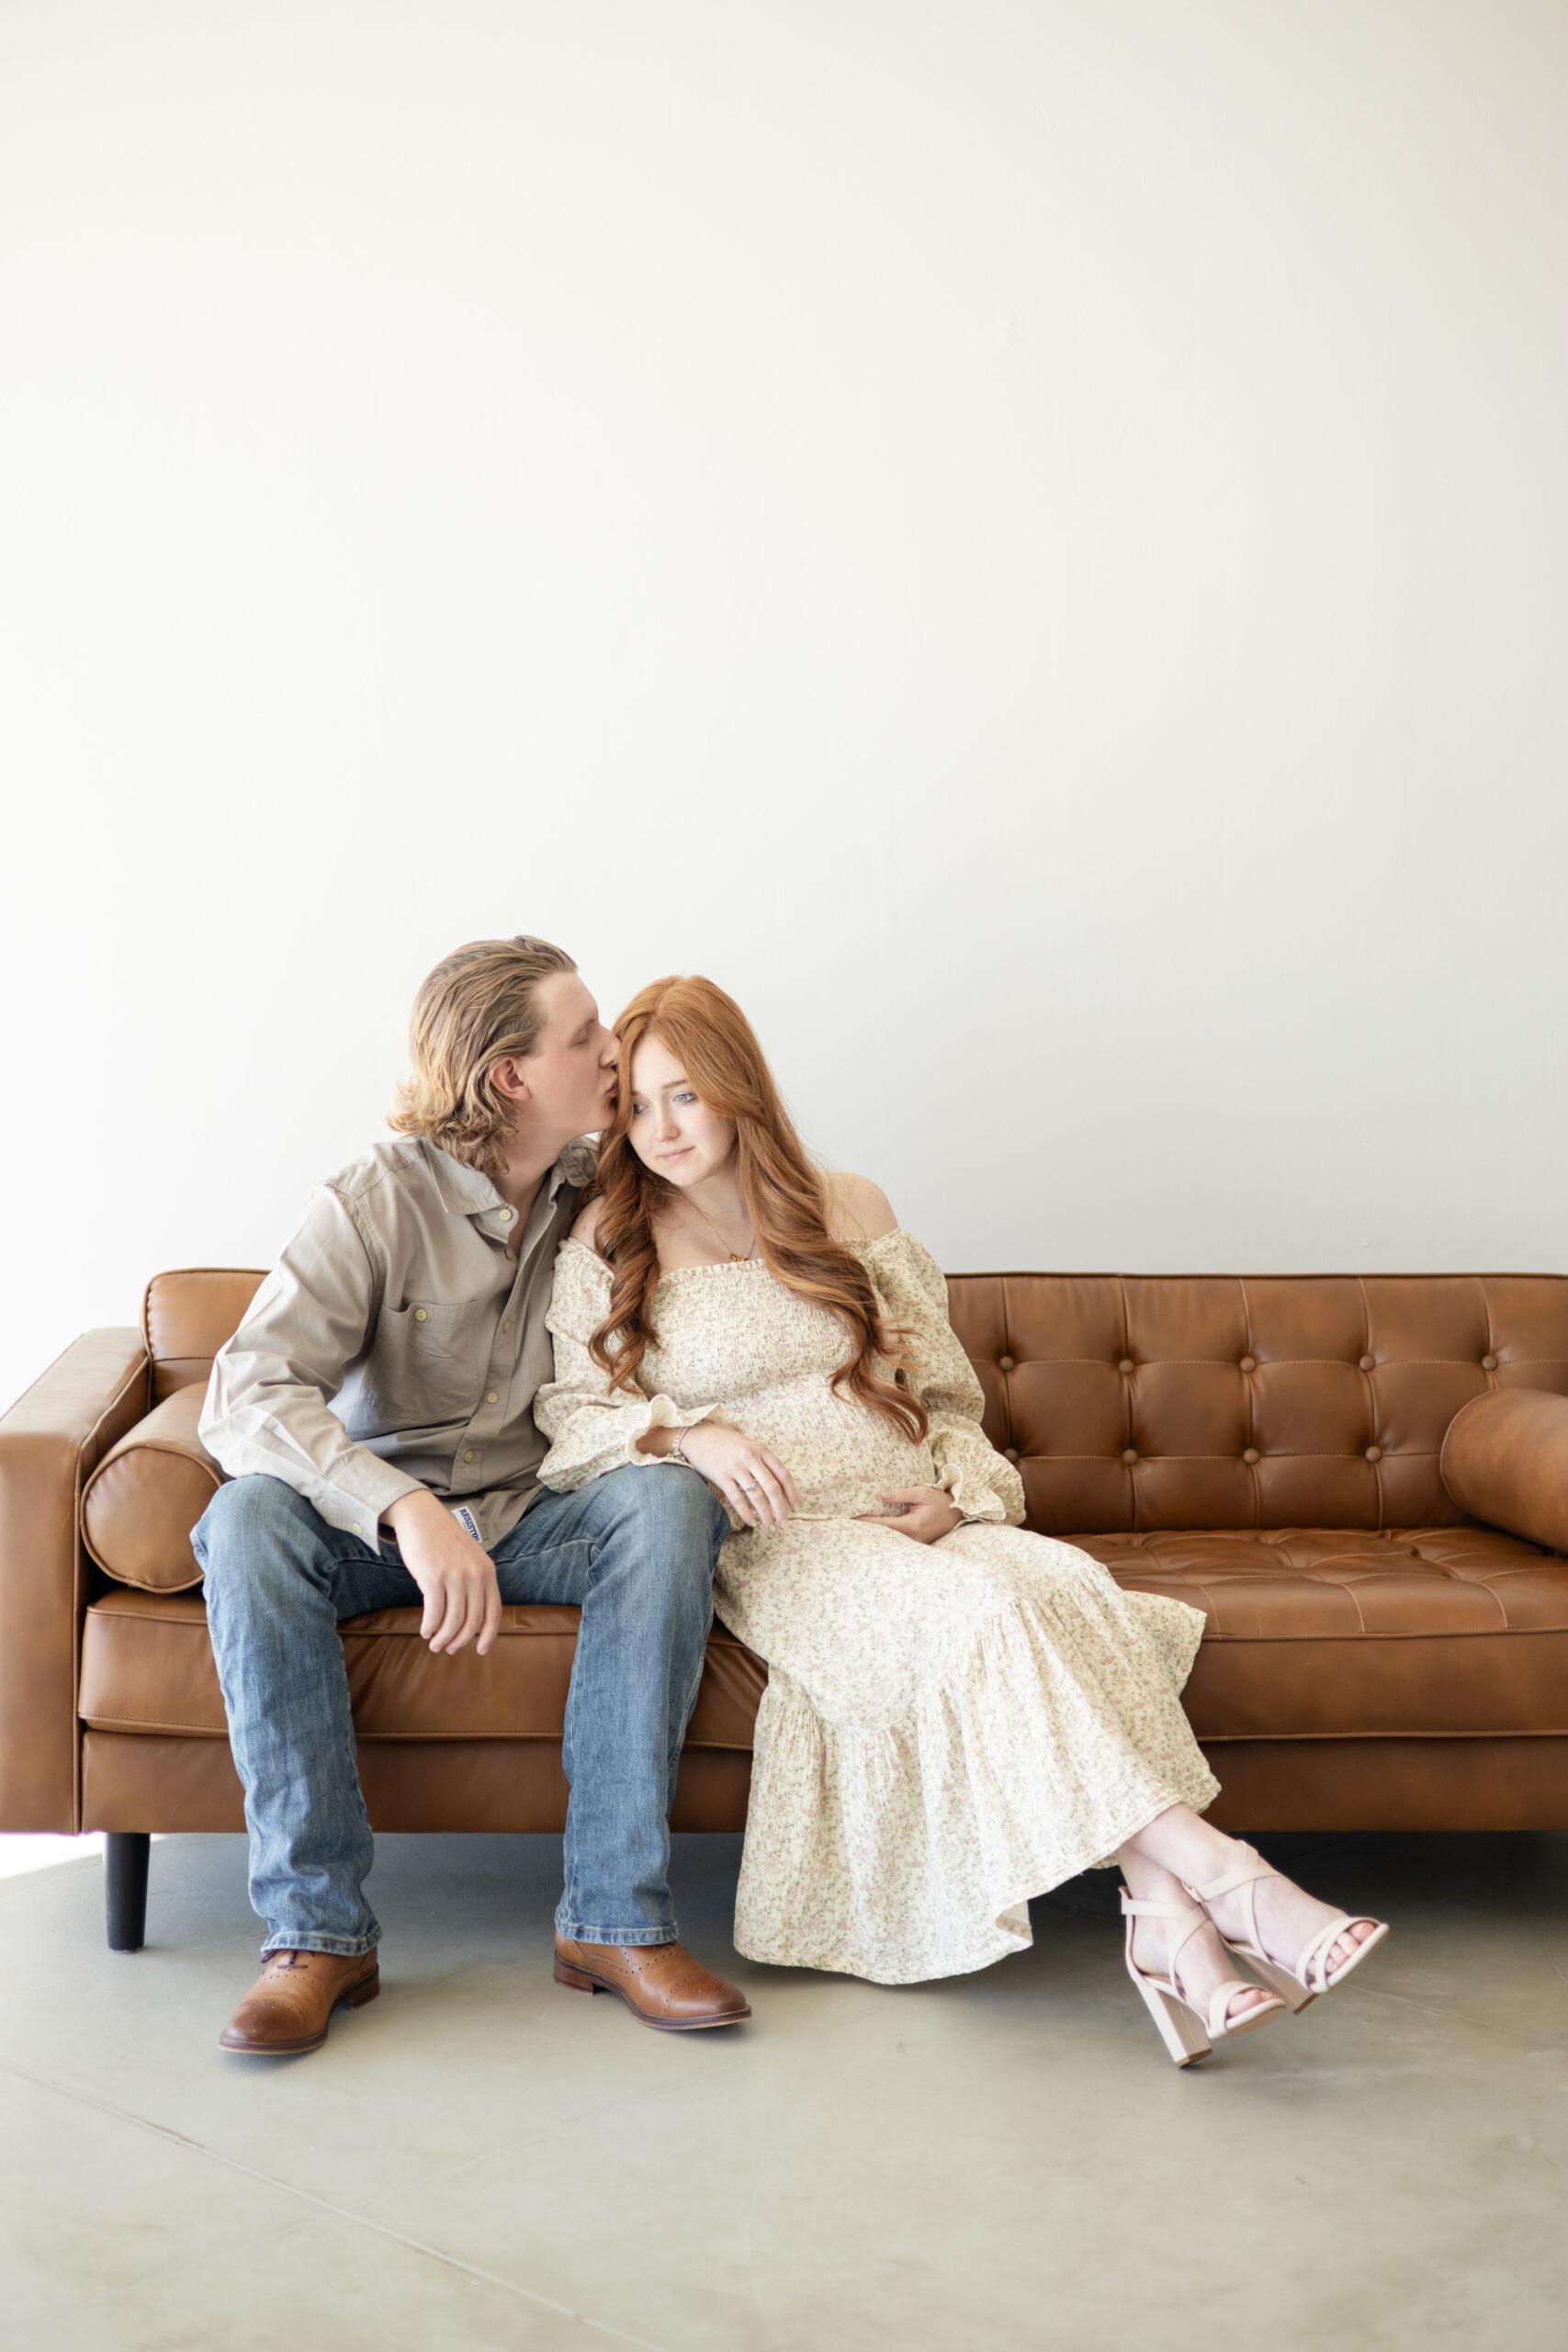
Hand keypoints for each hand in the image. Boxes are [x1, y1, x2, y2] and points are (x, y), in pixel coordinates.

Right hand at [383, 1489, 502, 1655]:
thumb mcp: (470, 1557)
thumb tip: (473, 1618)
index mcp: (488, 1571)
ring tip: (434, 1644)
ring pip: (453, 1621)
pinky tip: (424, 1631)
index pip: (494, 1612)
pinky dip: (429, 1627)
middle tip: (448, 1649)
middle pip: (473, 1621)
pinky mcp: (433, 1577)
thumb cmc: (443, 1540)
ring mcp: (455, 1576)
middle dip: (460, 1641)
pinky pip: (434, 1614)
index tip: (480, 1651)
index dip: (489, 1636)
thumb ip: (475, 1581)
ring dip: (442, 1638)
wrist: (421, 1516)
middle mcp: (475, 1575)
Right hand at [676, 1422, 799, 1528]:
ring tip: (770, 1526)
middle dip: (780, 1508)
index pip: (783, 1473)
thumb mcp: (748, 1445)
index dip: (791, 1492)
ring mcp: (735, 1467)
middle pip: (772, 1487)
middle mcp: (750, 1457)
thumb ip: (763, 1461)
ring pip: (756, 1496)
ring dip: (765, 1514)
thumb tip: (779, 1486)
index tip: (795, 1506)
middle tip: (784, 1522)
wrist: (697, 1436)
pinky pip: (737, 1499)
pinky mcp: (721, 1476)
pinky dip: (746, 1513)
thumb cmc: (725, 1443)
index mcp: (761, 1449)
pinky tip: (752, 1522)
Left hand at [855, 1486, 962, 1543]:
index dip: (865, 1522)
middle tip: (846, 1523)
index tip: (850, 1518)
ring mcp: (913, 1543)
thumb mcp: (922, 1493)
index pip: (882, 1525)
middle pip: (882, 1536)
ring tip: (855, 1526)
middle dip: (865, 1529)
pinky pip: (895, 1540)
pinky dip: (883, 1534)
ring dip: (873, 1533)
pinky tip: (872, 1529)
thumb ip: (900, 1494)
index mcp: (912, 1525)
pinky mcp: (914, 1543)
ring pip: (888, 1539)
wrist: (957, 1514)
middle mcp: (911, 1538)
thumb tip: (880, 1495)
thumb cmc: (940, 1502)